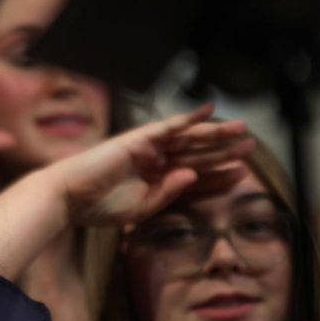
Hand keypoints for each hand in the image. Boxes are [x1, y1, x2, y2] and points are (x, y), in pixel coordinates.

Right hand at [52, 105, 254, 225]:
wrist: (68, 197)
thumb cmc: (97, 207)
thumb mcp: (141, 209)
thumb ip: (168, 193)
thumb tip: (192, 174)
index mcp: (154, 181)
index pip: (194, 177)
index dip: (218, 176)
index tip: (242, 174)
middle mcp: (154, 162)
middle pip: (196, 155)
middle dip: (223, 151)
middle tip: (250, 146)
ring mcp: (147, 149)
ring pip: (188, 140)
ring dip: (215, 134)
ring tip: (241, 131)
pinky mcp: (138, 138)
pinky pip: (168, 126)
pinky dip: (188, 118)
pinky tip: (208, 111)